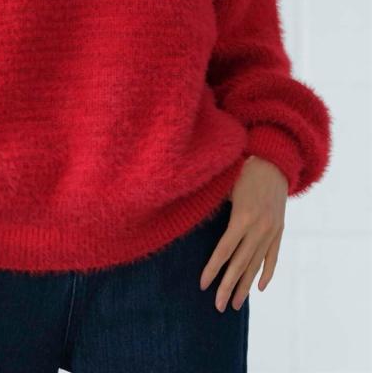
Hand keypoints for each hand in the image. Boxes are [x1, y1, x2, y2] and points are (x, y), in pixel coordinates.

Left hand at [199, 155, 287, 312]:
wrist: (275, 160)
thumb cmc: (243, 170)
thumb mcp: (225, 185)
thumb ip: (212, 205)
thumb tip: (188, 216)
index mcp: (243, 217)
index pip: (224, 250)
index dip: (213, 268)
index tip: (203, 285)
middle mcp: (259, 228)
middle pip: (241, 263)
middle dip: (228, 286)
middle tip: (219, 306)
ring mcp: (271, 231)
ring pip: (257, 264)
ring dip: (246, 285)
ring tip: (236, 303)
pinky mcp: (280, 230)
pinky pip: (273, 256)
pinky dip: (267, 272)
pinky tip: (260, 288)